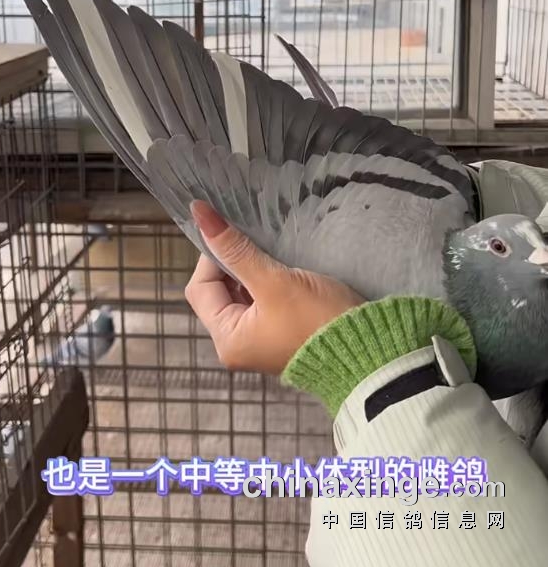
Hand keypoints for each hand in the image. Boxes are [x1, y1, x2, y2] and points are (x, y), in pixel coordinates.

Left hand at [185, 201, 364, 375]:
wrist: (367, 350)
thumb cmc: (318, 320)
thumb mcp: (274, 281)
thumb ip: (236, 249)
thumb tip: (200, 215)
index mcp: (228, 341)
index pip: (200, 288)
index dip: (211, 258)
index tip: (234, 237)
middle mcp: (237, 345)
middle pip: (217, 293)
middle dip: (232, 266)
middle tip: (255, 247)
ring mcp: (258, 341)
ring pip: (239, 295)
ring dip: (250, 273)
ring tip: (271, 259)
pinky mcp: (277, 334)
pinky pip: (259, 303)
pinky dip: (264, 284)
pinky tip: (282, 272)